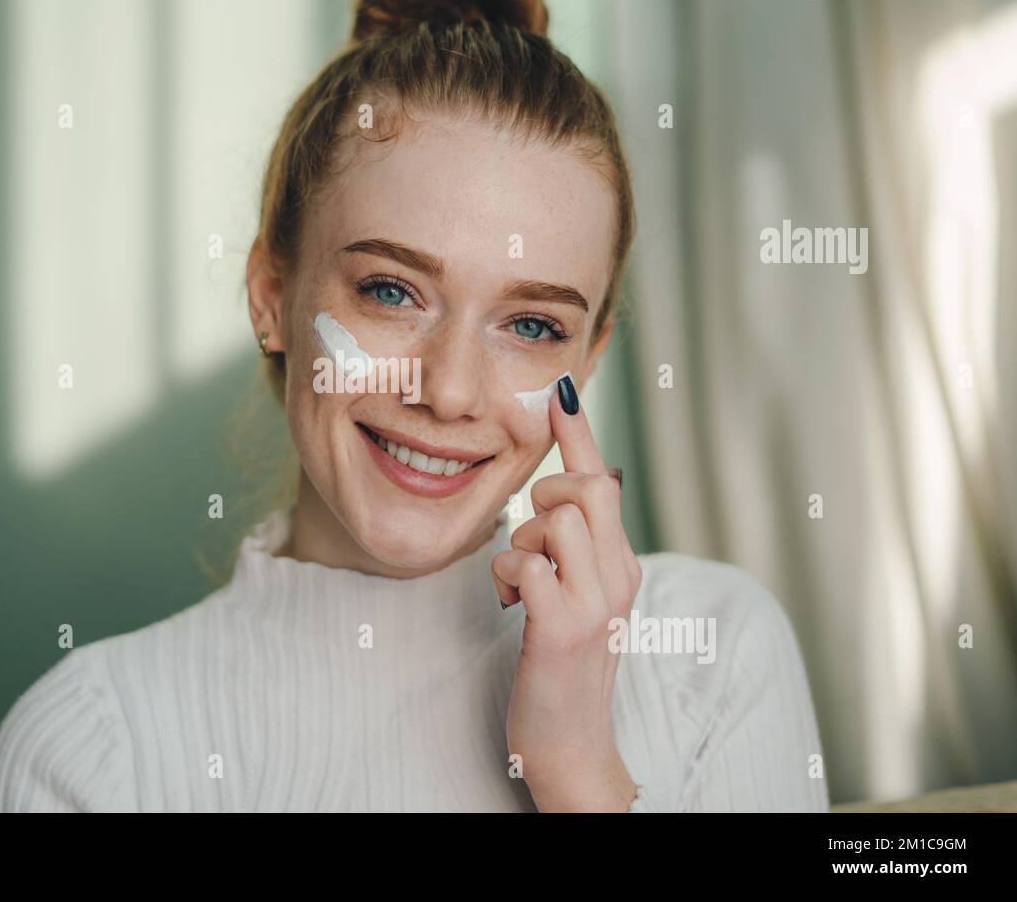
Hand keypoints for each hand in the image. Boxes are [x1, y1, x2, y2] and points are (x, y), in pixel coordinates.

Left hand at [492, 375, 643, 811]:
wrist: (569, 740)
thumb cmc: (561, 661)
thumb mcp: (577, 594)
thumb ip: (571, 546)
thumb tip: (554, 492)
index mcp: (621, 562)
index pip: (602, 480)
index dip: (578, 432)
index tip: (560, 390)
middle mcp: (619, 575)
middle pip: (587, 486)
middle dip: (546, 494)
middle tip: (531, 536)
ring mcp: (595, 603)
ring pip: (557, 518)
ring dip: (523, 540)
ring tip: (523, 581)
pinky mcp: (562, 629)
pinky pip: (528, 564)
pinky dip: (508, 576)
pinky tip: (513, 605)